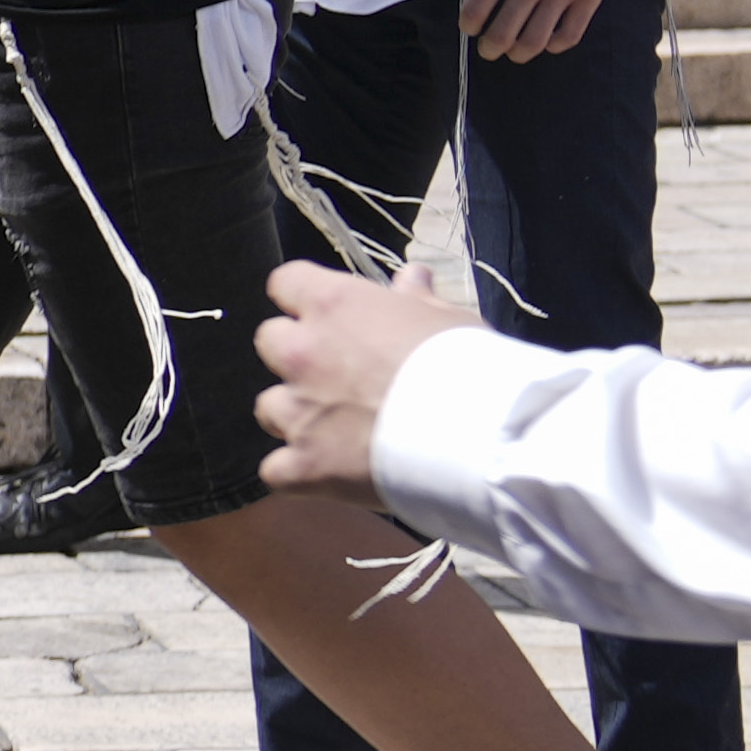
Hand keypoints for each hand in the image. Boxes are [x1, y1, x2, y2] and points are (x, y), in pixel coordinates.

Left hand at [259, 258, 473, 492]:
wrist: (480, 437)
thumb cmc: (470, 367)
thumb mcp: (450, 320)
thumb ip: (416, 299)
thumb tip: (410, 275)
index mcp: (333, 306)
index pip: (286, 283)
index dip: (304, 299)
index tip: (328, 316)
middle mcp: (301, 353)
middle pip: (270, 342)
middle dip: (297, 357)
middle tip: (341, 376)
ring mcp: (298, 411)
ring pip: (269, 407)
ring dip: (296, 416)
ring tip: (341, 431)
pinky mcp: (303, 464)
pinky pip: (276, 470)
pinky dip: (298, 473)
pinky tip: (328, 475)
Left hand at [461, 0, 628, 59]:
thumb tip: (476, 0)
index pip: (474, 12)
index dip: (469, 28)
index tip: (471, 30)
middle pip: (502, 35)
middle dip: (490, 49)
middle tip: (489, 50)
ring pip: (535, 42)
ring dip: (519, 53)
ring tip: (516, 51)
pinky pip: (569, 35)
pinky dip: (554, 45)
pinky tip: (547, 41)